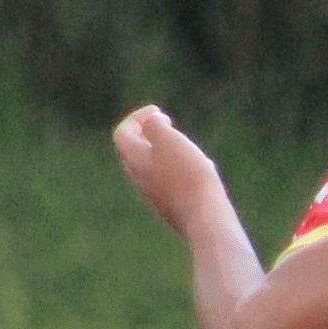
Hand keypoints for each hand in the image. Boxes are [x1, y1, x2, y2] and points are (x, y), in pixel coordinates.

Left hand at [110, 103, 227, 233]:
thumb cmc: (188, 176)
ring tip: (184, 145)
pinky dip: (175, 168)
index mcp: (134, 160)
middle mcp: (139, 178)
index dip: (137, 117)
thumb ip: (154, 125)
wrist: (204, 216)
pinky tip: (197, 169)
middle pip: (133, 150)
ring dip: (163, 151)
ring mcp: (154, 194)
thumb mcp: (169, 140)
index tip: (158, 112)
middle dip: (147, 133)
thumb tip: (152, 123)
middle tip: (167, 125)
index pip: (123, 133)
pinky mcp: (170, 205)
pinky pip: (167, 181)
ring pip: (150, 166)